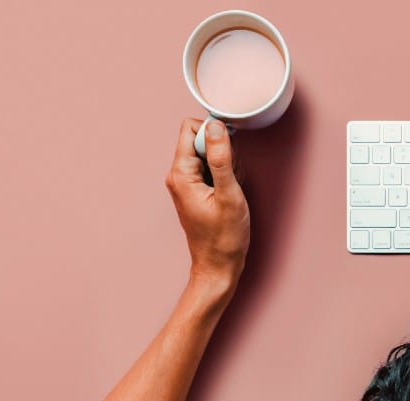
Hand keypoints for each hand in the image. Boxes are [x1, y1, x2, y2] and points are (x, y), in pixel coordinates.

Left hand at [164, 118, 249, 282]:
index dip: (213, 133)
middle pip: (200, 140)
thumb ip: (221, 158)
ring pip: (208, 155)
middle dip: (222, 152)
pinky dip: (224, 177)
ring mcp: (185, 183)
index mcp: (181, 173)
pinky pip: (211, 170)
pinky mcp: (194, 190)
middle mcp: (178, 175)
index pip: (190, 129)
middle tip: (231, 178)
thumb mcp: (228, 195)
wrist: (218, 265)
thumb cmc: (224, 237)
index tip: (228, 153)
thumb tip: (216, 126)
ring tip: (230, 191)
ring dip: (226, 166)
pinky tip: (228, 196)